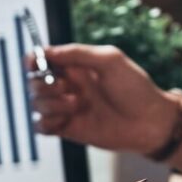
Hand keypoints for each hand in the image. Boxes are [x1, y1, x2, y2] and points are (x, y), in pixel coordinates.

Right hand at [28, 44, 180, 154]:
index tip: (34, 64)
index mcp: (76, 66)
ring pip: (36, 104)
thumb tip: (48, 51)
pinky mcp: (67, 129)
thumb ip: (78, 53)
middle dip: (44, 84)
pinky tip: (64, 121)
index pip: (42, 59)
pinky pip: (41, 126)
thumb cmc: (135, 89)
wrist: (149, 123)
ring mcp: (66, 108)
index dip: (33, 60)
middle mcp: (68, 86)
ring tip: (76, 105)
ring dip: (51, 104)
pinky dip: (46, 123)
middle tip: (66, 88)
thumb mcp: (110, 60)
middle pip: (34, 82)